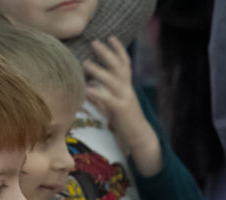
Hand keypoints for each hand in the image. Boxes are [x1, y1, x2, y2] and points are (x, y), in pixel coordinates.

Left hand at [84, 37, 161, 175]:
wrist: (140, 138)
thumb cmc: (125, 123)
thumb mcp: (113, 106)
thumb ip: (102, 96)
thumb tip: (88, 88)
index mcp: (127, 87)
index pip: (125, 63)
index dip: (119, 49)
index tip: (111, 36)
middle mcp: (128, 89)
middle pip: (119, 66)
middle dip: (107, 53)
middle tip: (94, 42)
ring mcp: (125, 99)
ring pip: (113, 80)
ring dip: (98, 71)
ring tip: (85, 63)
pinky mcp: (121, 111)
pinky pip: (108, 99)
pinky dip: (97, 93)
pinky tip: (87, 89)